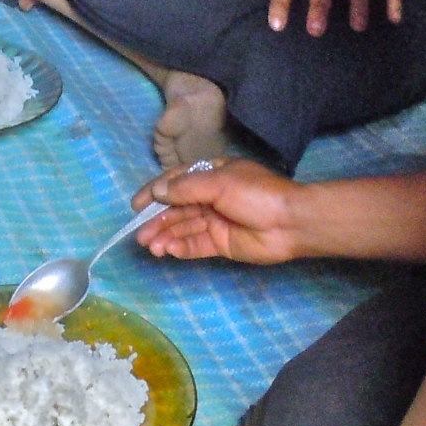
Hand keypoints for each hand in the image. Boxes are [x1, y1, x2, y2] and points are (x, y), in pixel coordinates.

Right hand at [132, 159, 304, 265]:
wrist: (290, 222)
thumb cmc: (255, 193)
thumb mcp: (218, 182)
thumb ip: (186, 188)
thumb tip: (158, 191)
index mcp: (211, 175)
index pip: (176, 182)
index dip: (155, 192)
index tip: (136, 206)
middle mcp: (210, 197)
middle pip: (177, 209)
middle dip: (157, 220)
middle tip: (139, 235)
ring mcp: (215, 221)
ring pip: (183, 228)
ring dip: (165, 236)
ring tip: (150, 246)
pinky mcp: (221, 243)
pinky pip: (196, 245)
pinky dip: (180, 247)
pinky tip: (168, 251)